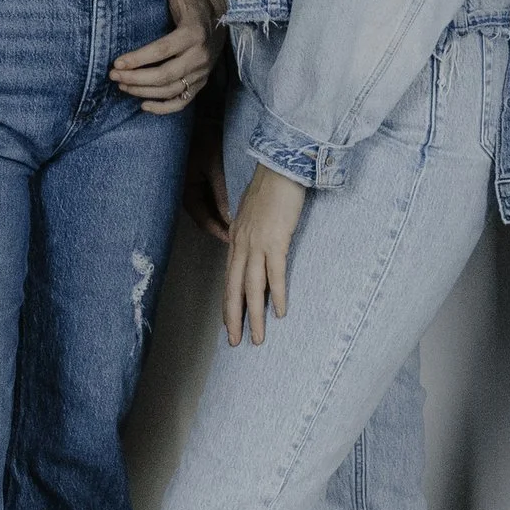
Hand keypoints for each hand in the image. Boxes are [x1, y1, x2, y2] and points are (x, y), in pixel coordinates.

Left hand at [109, 0, 218, 115]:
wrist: (220, 15)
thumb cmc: (192, 1)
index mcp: (192, 33)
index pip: (162, 51)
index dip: (138, 59)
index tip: (117, 62)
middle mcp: (200, 56)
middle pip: (164, 75)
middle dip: (135, 79)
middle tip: (114, 76)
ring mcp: (202, 72)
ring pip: (170, 90)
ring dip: (143, 92)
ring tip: (122, 85)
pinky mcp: (201, 82)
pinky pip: (183, 102)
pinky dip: (163, 108)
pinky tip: (143, 105)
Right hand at [182, 71, 233, 242]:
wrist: (201, 113)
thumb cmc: (204, 137)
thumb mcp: (214, 165)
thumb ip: (221, 194)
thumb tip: (232, 221)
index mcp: (185, 190)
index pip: (202, 220)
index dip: (218, 231)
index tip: (235, 239)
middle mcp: (187, 189)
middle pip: (207, 216)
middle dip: (223, 225)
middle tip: (243, 235)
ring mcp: (195, 182)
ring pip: (211, 206)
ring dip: (224, 214)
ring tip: (244, 222)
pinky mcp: (203, 175)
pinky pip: (213, 195)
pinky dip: (224, 201)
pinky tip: (239, 204)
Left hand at [223, 164, 307, 345]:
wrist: (280, 167)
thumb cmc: (270, 188)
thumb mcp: (252, 213)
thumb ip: (249, 231)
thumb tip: (250, 245)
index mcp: (236, 239)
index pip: (229, 278)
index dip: (228, 302)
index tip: (229, 322)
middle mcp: (241, 244)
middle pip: (234, 288)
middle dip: (233, 318)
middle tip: (234, 342)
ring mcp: (257, 244)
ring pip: (252, 287)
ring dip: (254, 316)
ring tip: (257, 338)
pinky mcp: (276, 240)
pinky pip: (275, 274)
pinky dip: (276, 295)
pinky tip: (279, 312)